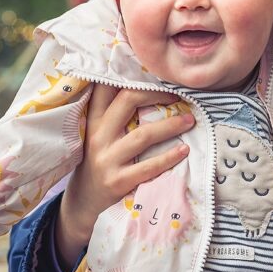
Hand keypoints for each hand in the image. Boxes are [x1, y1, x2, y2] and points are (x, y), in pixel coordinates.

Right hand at [56, 85, 194, 264]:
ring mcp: (107, 159)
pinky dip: (169, 157)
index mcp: (93, 121)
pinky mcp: (117, 181)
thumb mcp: (96, 135)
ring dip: (171, 125)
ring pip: (143, 135)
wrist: (82, 202)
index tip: (152, 69)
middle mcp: (98, 136)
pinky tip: (184, 150)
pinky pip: (148, 167)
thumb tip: (145, 87)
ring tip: (190, 120)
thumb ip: (113, 114)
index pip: (106, 87)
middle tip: (179, 95)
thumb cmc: (96, 162)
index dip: (128, 73)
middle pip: (128, 100)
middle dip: (157, 94)